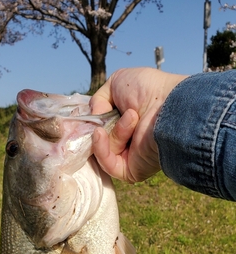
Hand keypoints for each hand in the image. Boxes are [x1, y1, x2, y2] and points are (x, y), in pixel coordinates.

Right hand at [90, 67, 187, 182]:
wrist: (170, 106)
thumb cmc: (150, 90)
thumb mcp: (117, 82)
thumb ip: (98, 100)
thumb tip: (93, 122)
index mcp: (126, 123)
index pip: (99, 129)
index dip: (88, 123)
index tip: (83, 116)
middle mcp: (128, 142)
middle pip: (96, 142)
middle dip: (95, 128)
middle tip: (98, 119)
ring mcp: (129, 157)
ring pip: (103, 150)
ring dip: (113, 132)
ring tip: (132, 116)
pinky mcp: (130, 171)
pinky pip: (107, 164)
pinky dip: (101, 148)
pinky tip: (101, 134)